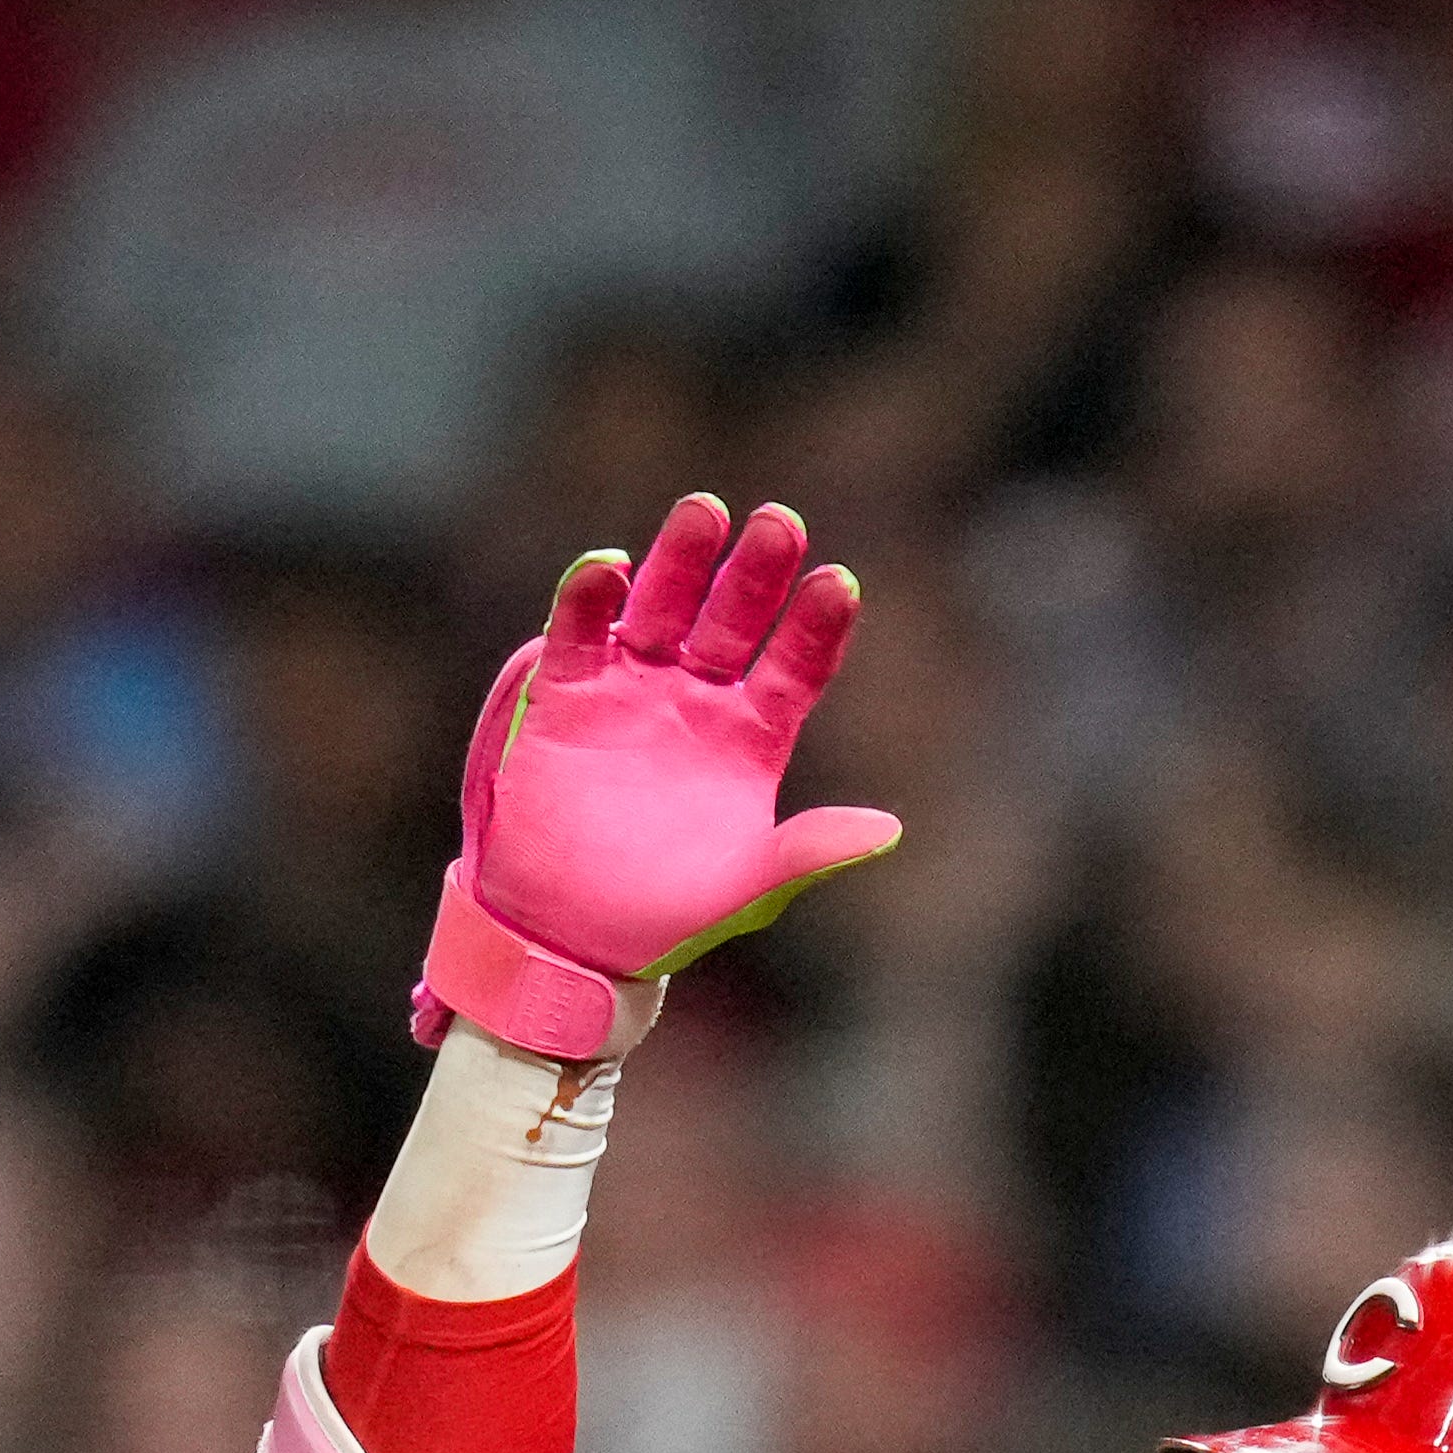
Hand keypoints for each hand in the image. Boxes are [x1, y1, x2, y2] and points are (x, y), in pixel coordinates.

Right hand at [416, 494, 905, 1054]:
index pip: (795, 665)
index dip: (815, 625)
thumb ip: (811, 852)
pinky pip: (578, 638)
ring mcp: (631, 692)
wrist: (573, 939)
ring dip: (679, 562)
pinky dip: (588, 600)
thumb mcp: (751, 888)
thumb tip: (887, 830)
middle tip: (780, 522)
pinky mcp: (565, 699)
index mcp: (752, 736)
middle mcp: (696, 700)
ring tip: (704, 512)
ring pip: (659, 610)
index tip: (839, 582)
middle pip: (731, 619)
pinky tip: (609, 566)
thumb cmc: (671, 916)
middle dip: (753, 573)